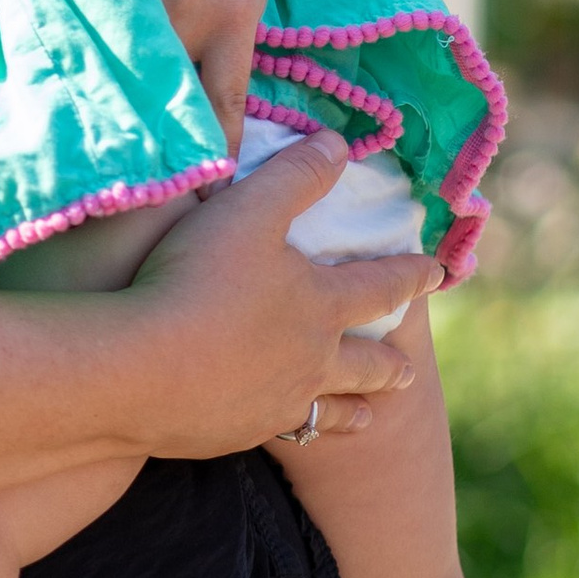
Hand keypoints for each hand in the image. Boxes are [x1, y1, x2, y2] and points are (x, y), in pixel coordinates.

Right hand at [114, 134, 427, 458]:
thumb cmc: (196, 279)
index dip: (410, 276)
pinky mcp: (237, 432)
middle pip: (365, 362)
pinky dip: (295, 431)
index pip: (379, 286)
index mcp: (320, 305)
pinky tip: (282, 429)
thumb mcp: (247, 210)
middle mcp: (311, 360)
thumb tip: (337, 143)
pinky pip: (280, 434)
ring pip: (330, 410)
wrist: (141, 369)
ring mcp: (276, 402)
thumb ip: (295, 175)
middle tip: (409, 370)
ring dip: (352, 408)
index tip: (437, 275)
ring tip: (366, 413)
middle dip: (389, 363)